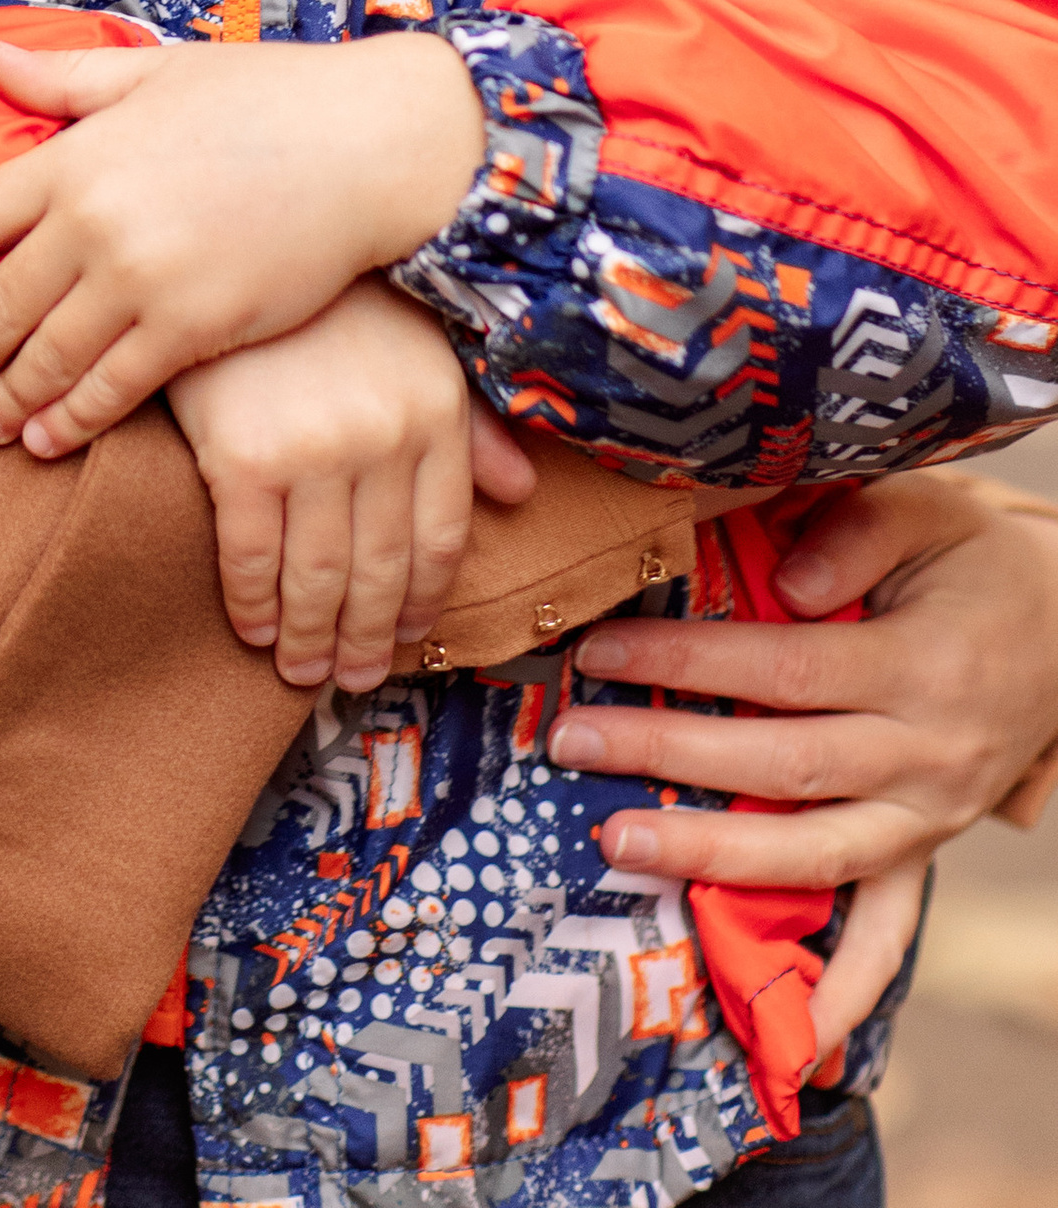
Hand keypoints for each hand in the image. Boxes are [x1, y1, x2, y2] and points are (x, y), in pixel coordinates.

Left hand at [0, 29, 484, 453]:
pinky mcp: (193, 326)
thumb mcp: (154, 72)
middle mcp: (94, 218)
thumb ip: (65, 81)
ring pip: (47, 357)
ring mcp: (142, 278)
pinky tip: (50, 439)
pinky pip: (113, 387)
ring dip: (6, 401)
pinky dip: (72, 419)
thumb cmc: (264, 99)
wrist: (365, 143)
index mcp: (75, 154)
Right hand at [167, 280, 538, 693]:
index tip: (405, 638)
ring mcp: (311, 450)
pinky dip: (253, 604)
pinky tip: (253, 625)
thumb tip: (523, 493)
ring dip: (310, 638)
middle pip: (380, 572)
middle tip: (349, 678)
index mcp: (433, 414)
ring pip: (317, 578)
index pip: (440, 540)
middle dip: (365, 638)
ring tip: (302, 669)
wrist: (233, 236)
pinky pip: (250, 555)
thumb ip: (471, 425)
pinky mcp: (240, 455)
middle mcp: (383, 439)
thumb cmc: (328, 297)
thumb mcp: (417, 348)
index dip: (423, 603)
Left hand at [545, 474, 1057, 1040]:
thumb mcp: (929, 509)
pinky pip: (891, 929)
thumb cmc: (979, 555)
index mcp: (920, 667)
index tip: (598, 652)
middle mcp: (928, 755)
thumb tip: (781, 584)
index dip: (687, 661)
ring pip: (817, 854)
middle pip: (782, 765)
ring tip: (618, 845)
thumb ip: (854, 535)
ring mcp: (932, 814)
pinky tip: (792, 1041)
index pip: (782, 670)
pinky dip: (845, 989)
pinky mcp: (930, 844)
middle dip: (668, 754)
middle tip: (570, 742)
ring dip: (714, 858)